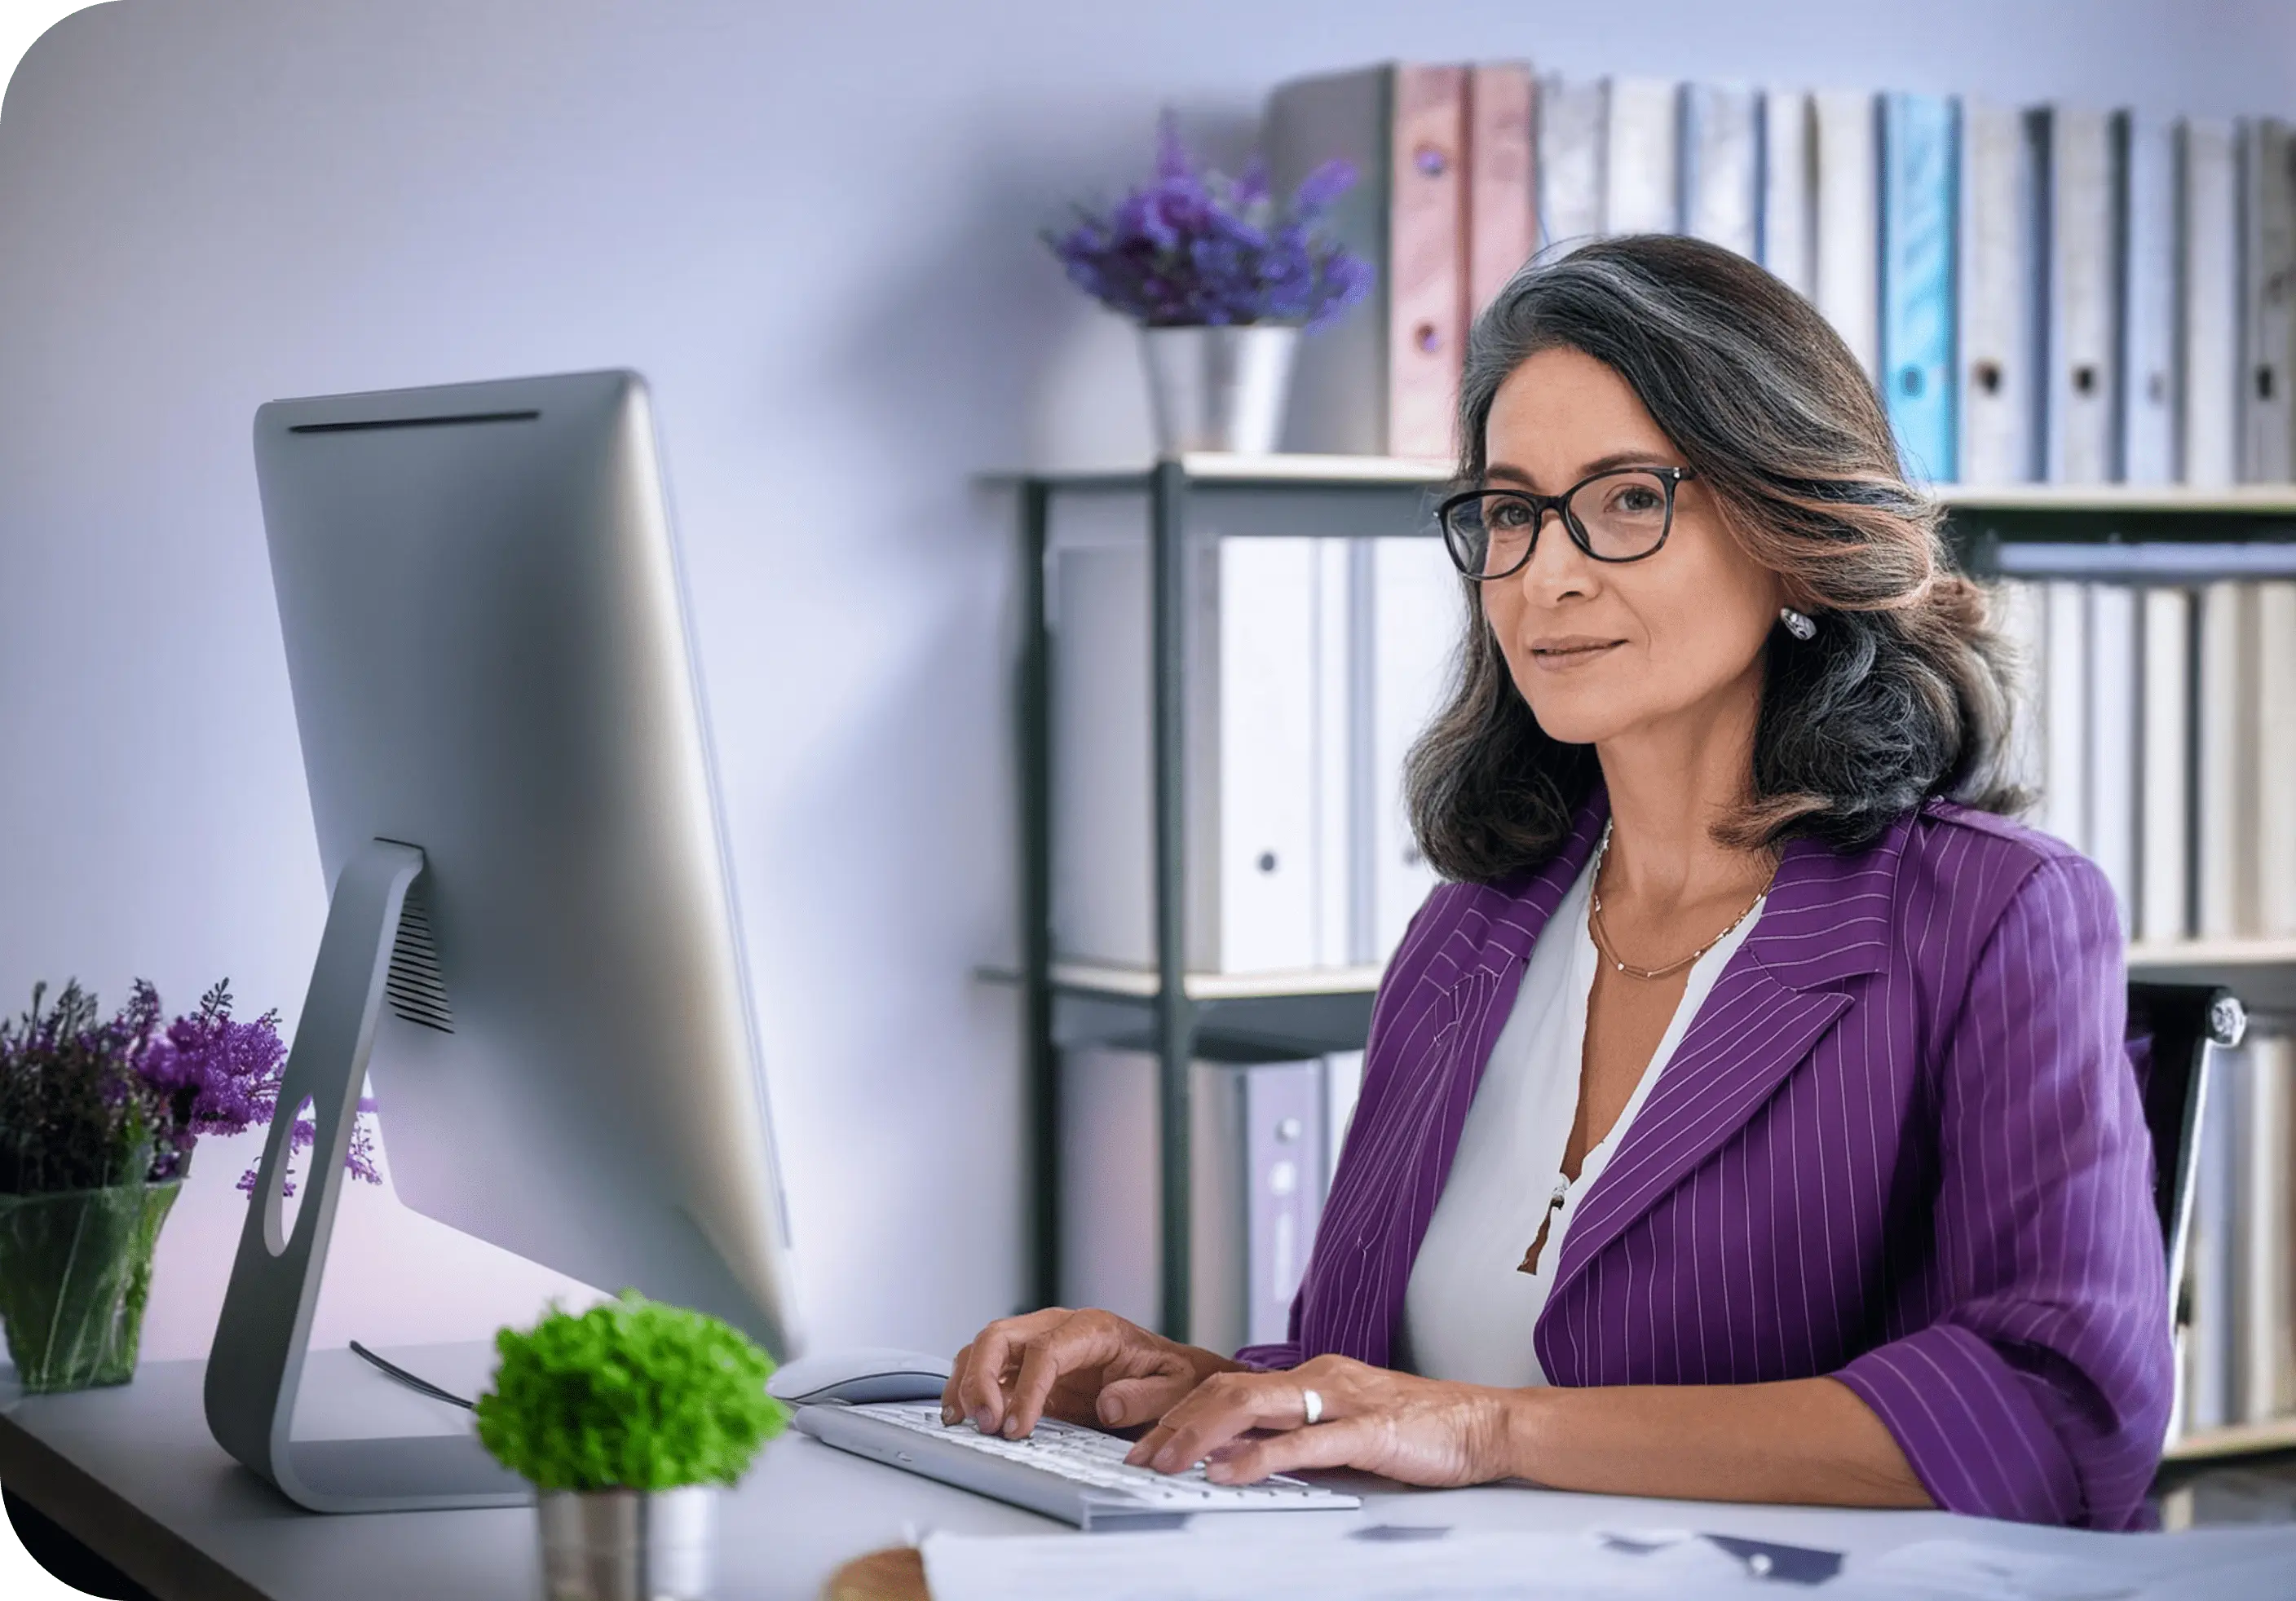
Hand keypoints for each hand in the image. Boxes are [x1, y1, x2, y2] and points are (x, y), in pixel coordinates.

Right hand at [940, 1307, 1238, 1439]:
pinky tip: (961, 1414)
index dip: (1027, 1388)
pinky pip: (987, 1367)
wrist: (1173, 1378)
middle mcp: (1060, 1328)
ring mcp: (1039, 1344)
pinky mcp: (1027, 1367)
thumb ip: (1145, 1396)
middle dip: (982, 1377)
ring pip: (985, 1347)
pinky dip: (968, 1387)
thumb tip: (1108, 1405)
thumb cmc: (1173, 1380)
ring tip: (963, 1422)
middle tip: (982, 1423)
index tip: (1018, 1427)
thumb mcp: (1175, 1389)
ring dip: (967, 1381)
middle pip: (1002, 1336)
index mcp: (1095, 1329)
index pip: (1046, 1349)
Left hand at [1126, 1354, 1515, 1488]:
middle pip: (1227, 1390)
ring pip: (1253, 1407)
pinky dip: (1258, 1459)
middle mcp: (1319, 1379)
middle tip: (1134, 1451)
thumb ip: (1293, 1438)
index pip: (1229, 1385)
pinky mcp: (1368, 1431)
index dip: (1179, 1408)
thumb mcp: (1343, 1431)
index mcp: (1311, 1377)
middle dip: (1173, 1420)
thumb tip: (1233, 1458)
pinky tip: (1227, 1473)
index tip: (1141, 1433)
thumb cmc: (1420, 1431)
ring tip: (1163, 1461)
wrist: (1485, 1423)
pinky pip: (1303, 1443)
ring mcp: (1343, 1401)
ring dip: (1200, 1434)